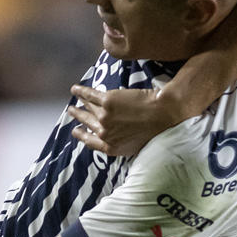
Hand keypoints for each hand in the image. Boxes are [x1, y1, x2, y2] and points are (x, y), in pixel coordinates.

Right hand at [67, 85, 183, 158]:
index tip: (76, 131)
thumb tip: (118, 137)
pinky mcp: (107, 101)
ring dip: (78, 102)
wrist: (164, 114)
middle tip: (72, 112)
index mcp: (112, 147)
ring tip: (74, 98)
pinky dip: (81, 91)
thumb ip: (122, 142)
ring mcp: (104, 117)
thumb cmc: (156, 130)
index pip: (90, 142)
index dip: (82, 136)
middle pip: (87, 123)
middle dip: (78, 117)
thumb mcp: (136, 144)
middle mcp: (105, 134)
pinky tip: (76, 88)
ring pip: (87, 108)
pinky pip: (89, 95)